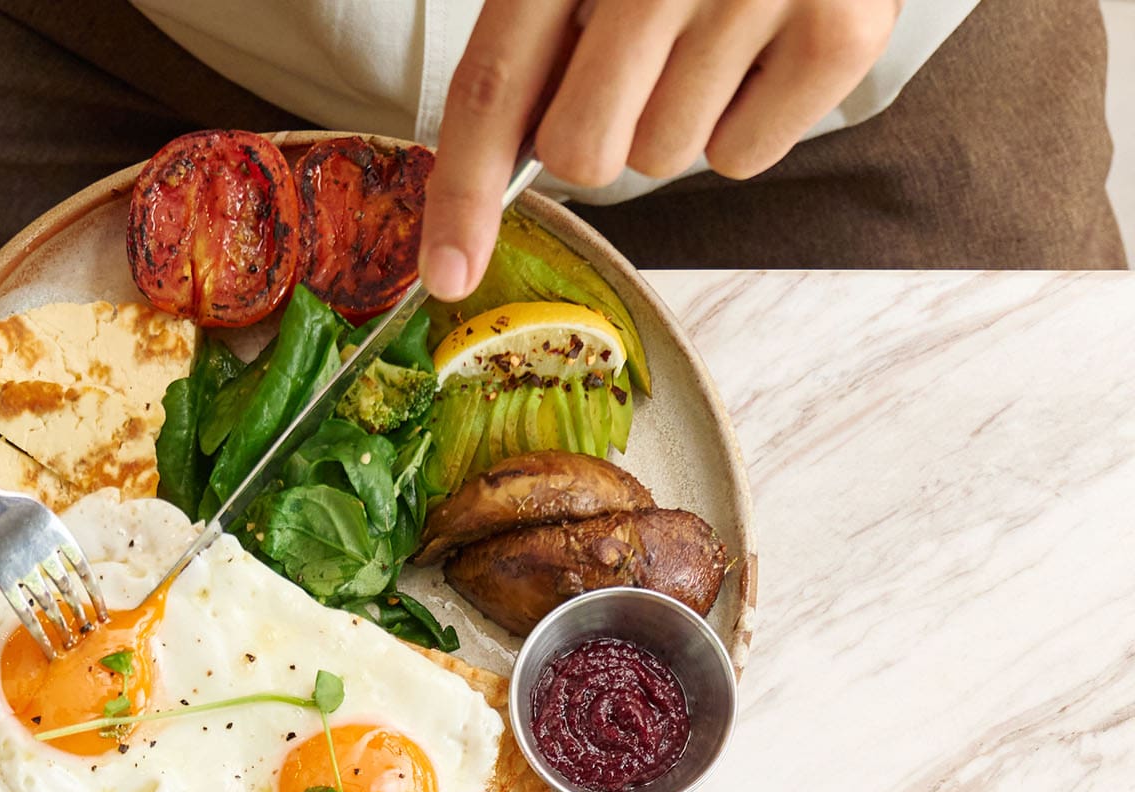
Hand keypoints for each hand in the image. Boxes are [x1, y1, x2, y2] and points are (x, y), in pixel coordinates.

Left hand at [421, 0, 900, 297]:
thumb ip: (542, 30)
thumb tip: (509, 159)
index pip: (495, 81)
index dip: (463, 189)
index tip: (445, 271)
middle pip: (582, 151)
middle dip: (598, 132)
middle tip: (638, 60)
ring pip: (662, 157)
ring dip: (677, 117)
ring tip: (715, 27)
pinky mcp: (838, 34)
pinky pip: (740, 158)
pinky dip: (746, 121)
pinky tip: (763, 44)